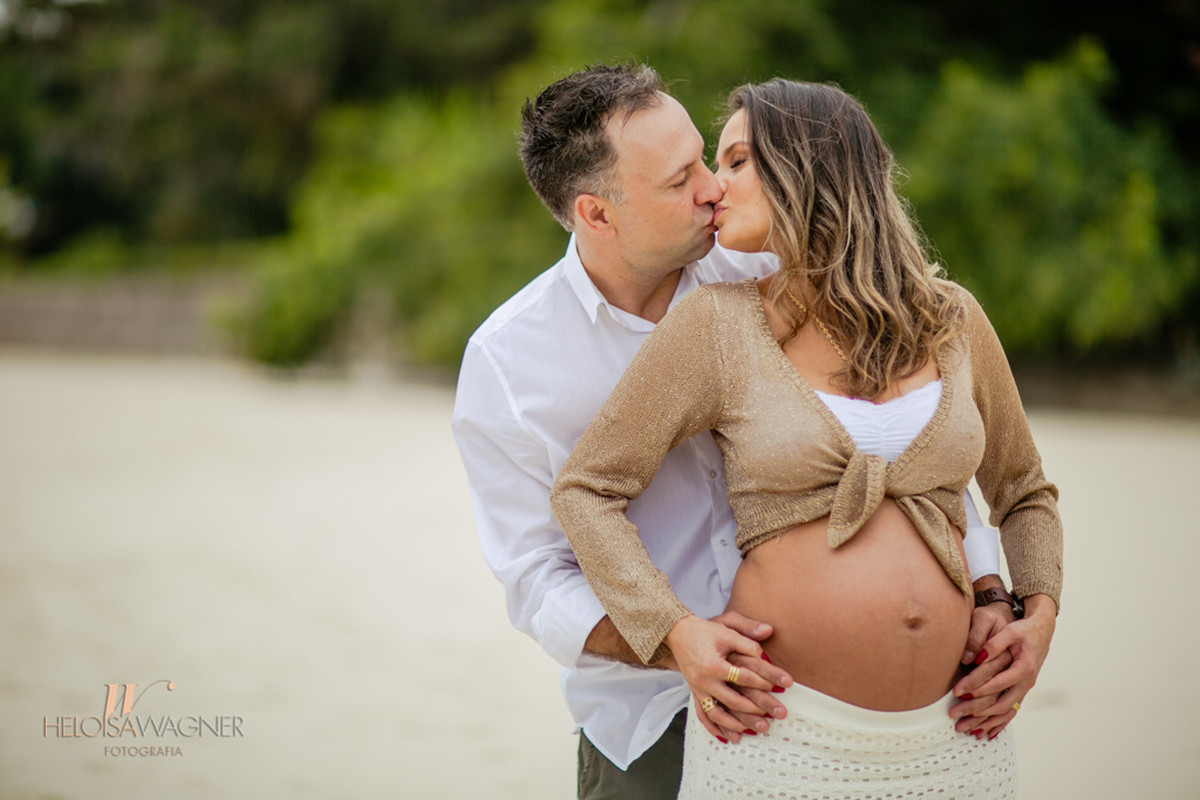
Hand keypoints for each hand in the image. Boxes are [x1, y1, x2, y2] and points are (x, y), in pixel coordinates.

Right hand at [665, 612, 792, 742]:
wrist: (677, 633)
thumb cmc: (705, 630)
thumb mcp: (726, 626)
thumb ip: (747, 631)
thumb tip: (769, 631)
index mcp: (713, 665)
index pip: (743, 677)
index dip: (763, 681)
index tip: (780, 685)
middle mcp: (704, 681)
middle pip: (733, 701)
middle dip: (757, 709)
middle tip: (778, 715)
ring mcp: (697, 690)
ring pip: (717, 714)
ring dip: (737, 724)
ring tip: (756, 731)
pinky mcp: (694, 693)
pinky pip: (703, 715)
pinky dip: (715, 728)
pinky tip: (729, 737)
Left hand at [951, 594, 1055, 739]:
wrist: (1041, 631)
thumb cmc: (1023, 630)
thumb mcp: (1010, 631)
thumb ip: (994, 644)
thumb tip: (977, 657)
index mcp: (1023, 668)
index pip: (997, 683)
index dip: (977, 688)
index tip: (958, 692)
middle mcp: (1026, 683)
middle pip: (999, 704)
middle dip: (976, 712)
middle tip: (955, 716)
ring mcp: (1024, 689)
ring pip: (1005, 712)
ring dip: (985, 723)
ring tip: (965, 730)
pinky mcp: (1020, 691)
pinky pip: (1010, 712)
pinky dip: (998, 724)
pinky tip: (986, 734)